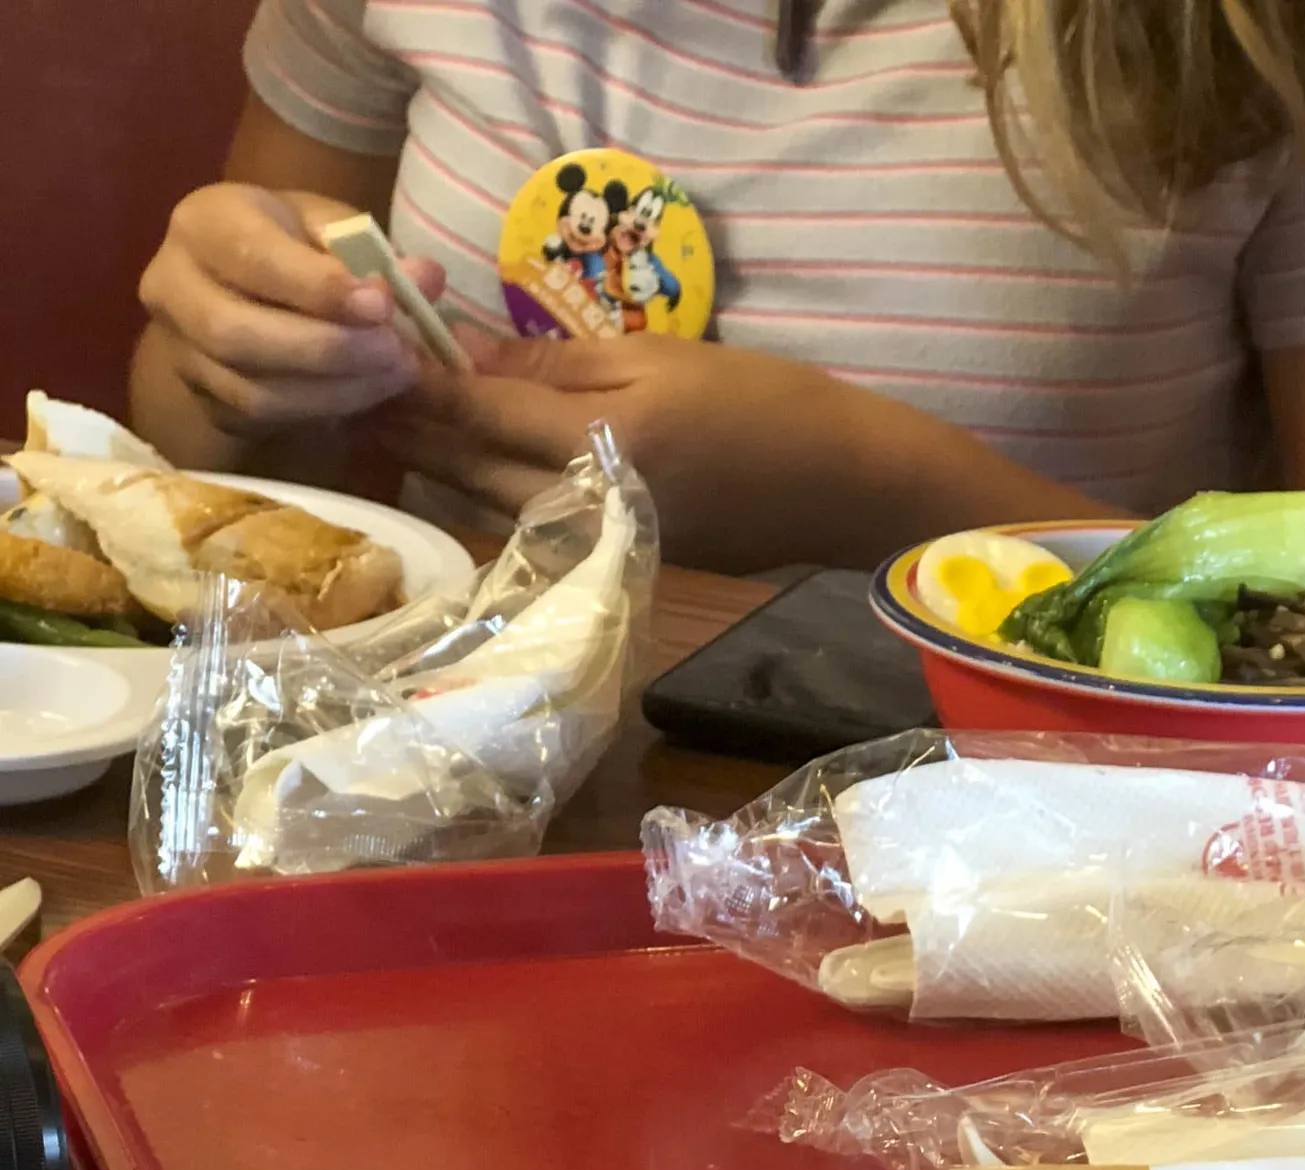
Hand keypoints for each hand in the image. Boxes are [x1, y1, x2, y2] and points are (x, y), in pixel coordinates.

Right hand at [139, 183, 446, 432]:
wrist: (237, 290)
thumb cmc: (287, 244)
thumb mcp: (323, 226)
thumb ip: (370, 250)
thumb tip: (426, 277)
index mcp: (202, 224)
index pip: (253, 258)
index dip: (319, 288)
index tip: (383, 304)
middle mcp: (172, 287)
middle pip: (239, 334)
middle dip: (328, 350)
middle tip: (396, 352)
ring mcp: (181, 352)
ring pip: (253, 390)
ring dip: (335, 391)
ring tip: (393, 375)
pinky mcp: (205, 401)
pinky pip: (264, 421)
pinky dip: (323, 412)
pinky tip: (365, 395)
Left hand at [394, 329, 809, 560]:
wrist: (834, 487)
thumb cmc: (759, 401)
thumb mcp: (655, 356)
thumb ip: (552, 365)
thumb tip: (464, 352)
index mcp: (592, 440)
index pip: (473, 409)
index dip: (411, 380)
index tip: (361, 349)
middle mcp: (578, 503)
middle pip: (463, 467)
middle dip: (405, 428)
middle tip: (347, 388)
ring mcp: (591, 541)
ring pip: (483, 503)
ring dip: (432, 466)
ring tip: (383, 426)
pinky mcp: (608, 560)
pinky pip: (521, 522)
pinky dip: (479, 492)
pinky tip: (455, 468)